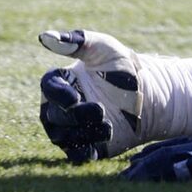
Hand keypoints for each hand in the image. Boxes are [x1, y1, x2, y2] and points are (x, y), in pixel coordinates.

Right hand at [38, 28, 146, 164]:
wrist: (147, 96)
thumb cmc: (122, 67)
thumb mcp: (102, 47)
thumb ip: (76, 41)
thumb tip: (44, 37)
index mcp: (60, 81)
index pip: (48, 88)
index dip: (58, 95)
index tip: (74, 98)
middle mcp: (59, 106)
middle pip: (54, 115)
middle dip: (76, 115)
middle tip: (101, 110)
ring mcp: (70, 128)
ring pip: (63, 136)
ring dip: (83, 132)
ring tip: (108, 125)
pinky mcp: (83, 146)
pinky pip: (74, 154)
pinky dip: (83, 152)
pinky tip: (98, 147)